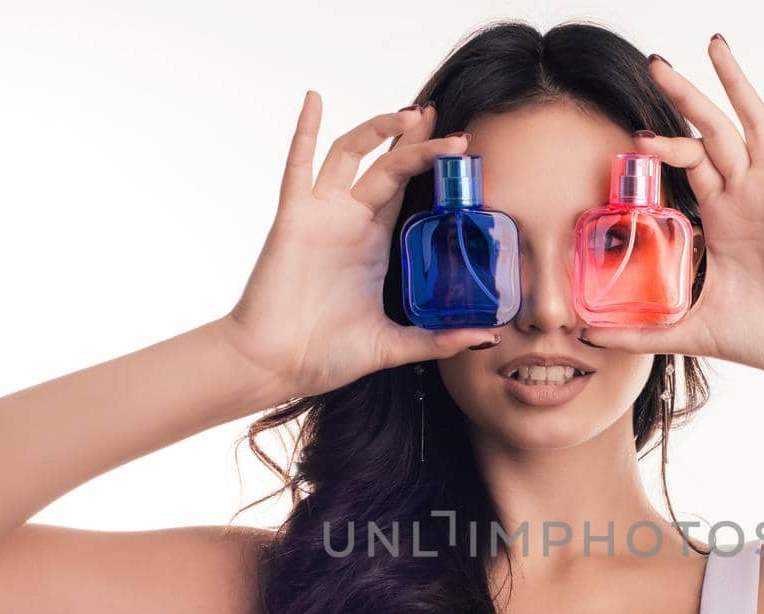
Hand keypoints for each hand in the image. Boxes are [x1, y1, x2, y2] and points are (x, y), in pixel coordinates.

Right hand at [222, 92, 502, 399]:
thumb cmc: (326, 355)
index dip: (431, 167)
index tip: (461, 148)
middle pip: (388, 166)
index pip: (408, 192)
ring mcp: (322, 215)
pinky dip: (305, 130)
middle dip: (416, 142)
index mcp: (375, 244)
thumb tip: (488, 336)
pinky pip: (298, 165)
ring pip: (351, 155)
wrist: (276, 364)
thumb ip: (438, 339)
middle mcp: (351, 222)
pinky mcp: (293, 218)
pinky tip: (314, 99)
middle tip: (444, 121)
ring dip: (379, 131)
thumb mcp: (394, 345)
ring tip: (412, 115)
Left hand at [577, 39, 763, 384]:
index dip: (661, 147)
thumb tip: (588, 335)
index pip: (688, 164)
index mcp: (724, 218)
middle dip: (684, 97)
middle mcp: (749, 196)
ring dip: (732, 83)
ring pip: (751, 123)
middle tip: (655, 64)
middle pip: (711, 131)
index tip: (631, 140)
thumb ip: (640, 332)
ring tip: (714, 44)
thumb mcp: (691, 331)